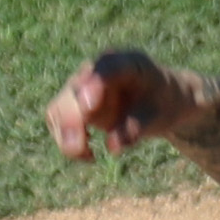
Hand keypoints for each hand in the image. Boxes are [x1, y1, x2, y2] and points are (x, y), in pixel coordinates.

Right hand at [44, 49, 184, 161]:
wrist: (158, 101)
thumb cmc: (161, 104)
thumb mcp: (159, 116)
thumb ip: (137, 127)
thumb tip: (112, 147)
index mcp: (127, 63)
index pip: (107, 66)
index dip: (95, 82)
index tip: (88, 105)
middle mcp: (97, 71)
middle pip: (74, 90)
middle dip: (72, 119)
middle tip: (78, 148)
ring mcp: (81, 86)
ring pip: (59, 108)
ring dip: (66, 135)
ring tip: (90, 156)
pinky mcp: (72, 105)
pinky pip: (58, 123)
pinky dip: (68, 141)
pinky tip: (91, 156)